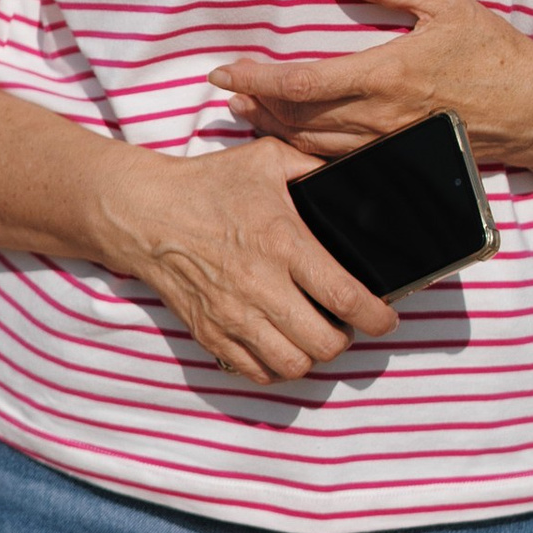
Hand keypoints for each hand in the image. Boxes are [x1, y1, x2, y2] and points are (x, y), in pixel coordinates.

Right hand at [97, 133, 398, 385]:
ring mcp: (234, 315)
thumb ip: (313, 168)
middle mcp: (261, 286)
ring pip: (294, 365)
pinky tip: (281, 344)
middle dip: (347, 339)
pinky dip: (276, 366)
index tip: (387, 319)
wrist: (145, 212)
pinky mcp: (210, 334)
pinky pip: (256, 372)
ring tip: (314, 335)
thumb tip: (354, 179)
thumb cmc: (209, 185)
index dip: (378, 318)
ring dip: (312, 355)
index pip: (345, 297)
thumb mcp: (268, 160)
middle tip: (347, 323)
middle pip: (325, 343)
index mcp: (283, 243)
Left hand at [211, 0, 532, 173]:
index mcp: (387, 74)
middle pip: (298, 118)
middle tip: (227, 89)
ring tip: (247, 109)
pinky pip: (340, 158)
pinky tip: (292, 133)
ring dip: (274, 127)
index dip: (258, 79)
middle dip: (256, 104)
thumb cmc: (494, 49)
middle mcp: (381, 116)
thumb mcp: (446, 2)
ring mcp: (389, 144)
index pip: (304, 82)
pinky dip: (306, 146)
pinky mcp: (399, 158)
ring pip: (314, 144)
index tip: (227, 70)